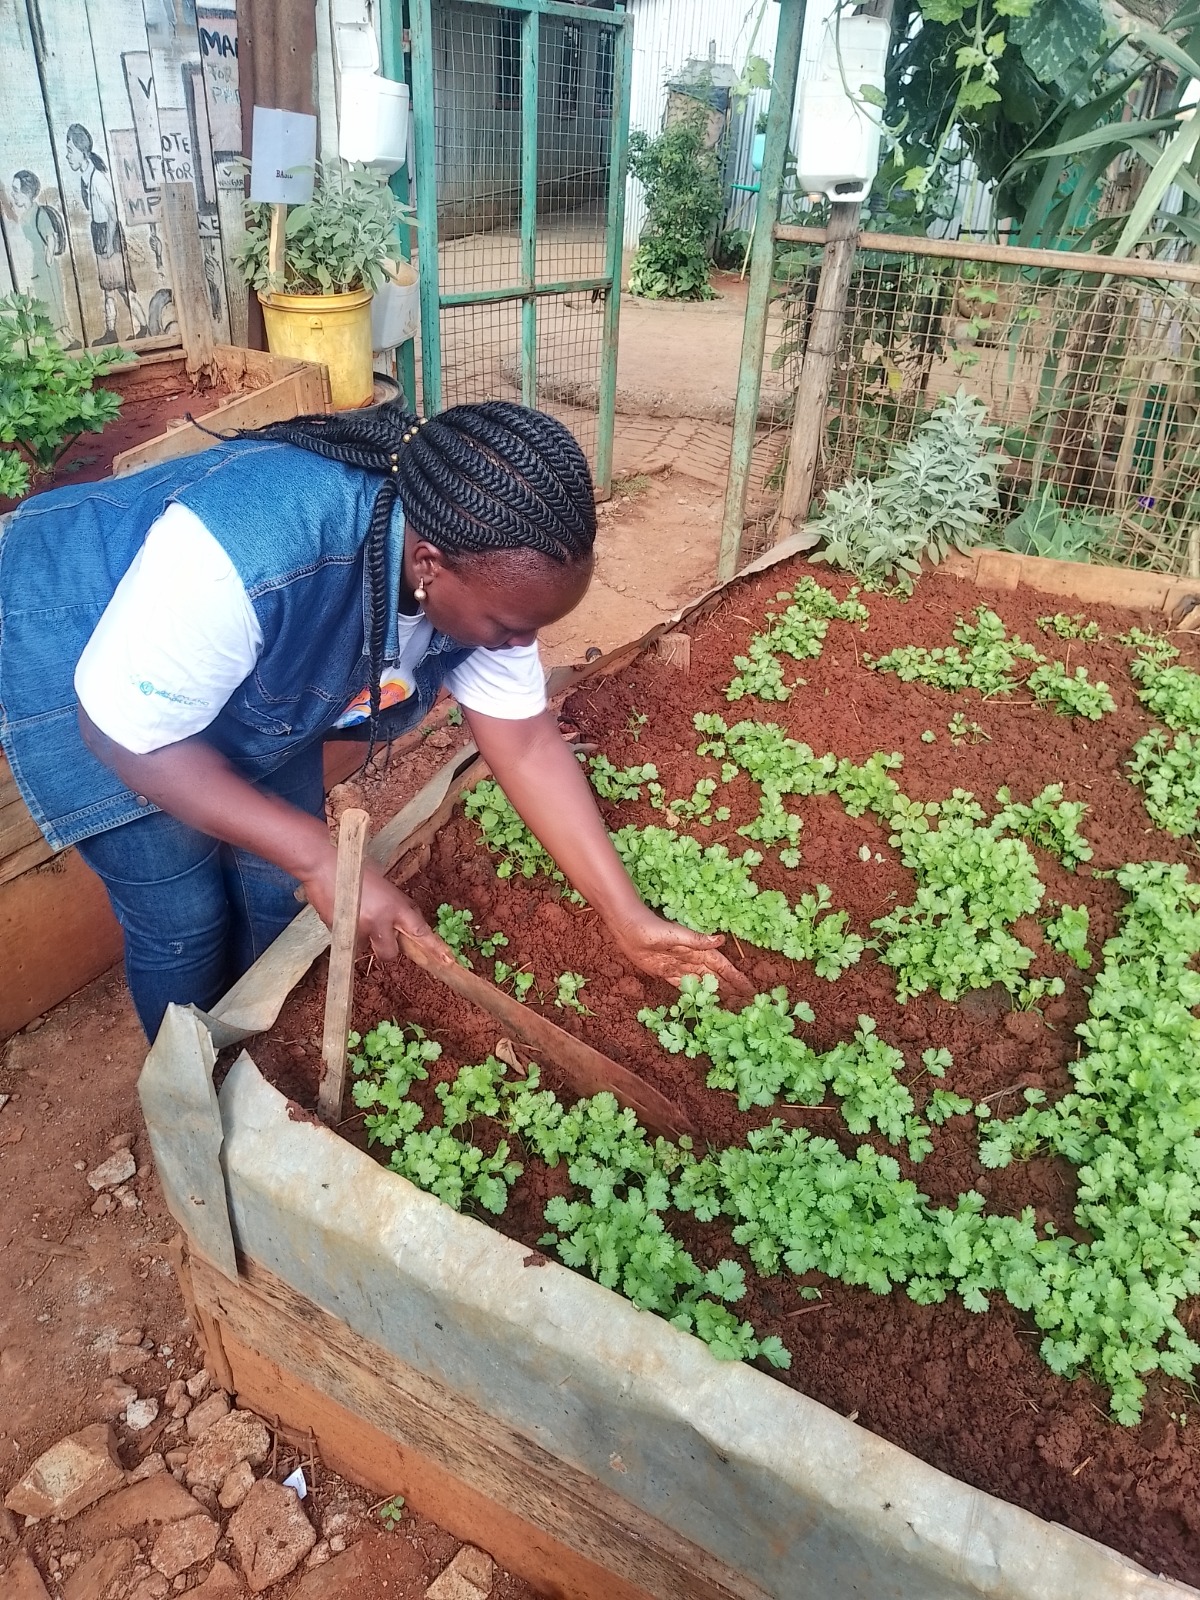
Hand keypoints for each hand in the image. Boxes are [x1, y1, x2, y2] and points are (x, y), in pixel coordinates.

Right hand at [301, 857, 458, 966]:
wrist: (323, 865)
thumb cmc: (356, 872)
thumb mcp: (386, 887)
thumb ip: (397, 907)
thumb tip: (405, 924)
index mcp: (396, 906)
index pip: (419, 931)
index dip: (434, 948)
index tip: (448, 960)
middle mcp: (380, 921)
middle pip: (390, 954)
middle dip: (386, 949)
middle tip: (378, 933)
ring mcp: (359, 929)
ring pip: (366, 948)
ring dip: (363, 938)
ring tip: (354, 914)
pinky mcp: (339, 933)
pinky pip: (348, 942)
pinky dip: (346, 932)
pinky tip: (341, 912)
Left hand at [611, 909, 752, 998]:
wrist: (627, 928)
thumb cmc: (651, 928)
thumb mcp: (676, 934)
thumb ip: (698, 940)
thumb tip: (722, 940)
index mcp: (697, 948)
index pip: (722, 966)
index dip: (736, 977)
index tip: (749, 988)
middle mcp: (691, 958)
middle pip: (715, 976)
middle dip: (730, 987)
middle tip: (744, 1001)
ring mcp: (679, 966)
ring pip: (701, 982)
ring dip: (714, 991)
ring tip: (728, 1003)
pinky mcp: (665, 972)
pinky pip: (683, 985)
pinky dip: (693, 993)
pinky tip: (700, 1000)